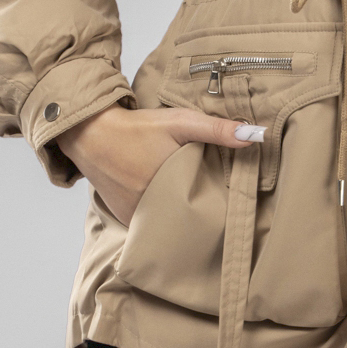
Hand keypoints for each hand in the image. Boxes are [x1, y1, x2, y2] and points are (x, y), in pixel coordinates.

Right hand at [58, 102, 258, 227]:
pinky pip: (148, 224)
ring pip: (167, 225)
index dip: (219, 210)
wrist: (91, 134)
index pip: (204, 212)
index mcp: (171, 191)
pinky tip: (169, 207)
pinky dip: (158, 218)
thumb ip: (217, 129)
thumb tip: (255, 135)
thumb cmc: (137, 127)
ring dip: (178, 218)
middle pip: (186, 221)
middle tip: (214, 208)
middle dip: (200, 216)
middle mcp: (152, 210)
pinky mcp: (124, 216)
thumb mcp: (180, 122)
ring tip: (193, 209)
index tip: (231, 208)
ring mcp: (136, 217)